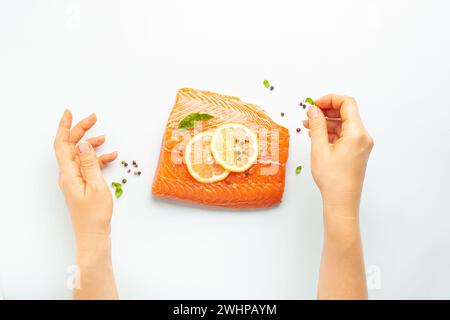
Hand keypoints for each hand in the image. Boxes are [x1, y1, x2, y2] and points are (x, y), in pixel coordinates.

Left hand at [54, 109, 117, 239]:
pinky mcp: (81, 184)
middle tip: (93, 118)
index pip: (62, 144)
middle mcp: (68, 174)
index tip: (70, 112)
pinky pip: (88, 165)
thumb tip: (83, 144)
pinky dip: (98, 158)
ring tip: (104, 137)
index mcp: (69, 173)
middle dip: (81, 130)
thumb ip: (90, 163)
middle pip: (70, 146)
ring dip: (91, 144)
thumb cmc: (95, 214)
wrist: (93, 235)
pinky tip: (111, 157)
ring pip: (80, 154)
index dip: (65, 126)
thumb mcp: (96, 185)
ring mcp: (74, 179)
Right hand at [304, 95, 371, 298]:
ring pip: (344, 124)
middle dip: (326, 110)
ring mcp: (361, 144)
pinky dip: (330, 132)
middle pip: (346, 112)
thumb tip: (313, 110)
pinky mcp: (356, 151)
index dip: (329, 99)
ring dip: (326, 122)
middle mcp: (363, 136)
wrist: (342, 202)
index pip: (347, 103)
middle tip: (308, 114)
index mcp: (357, 133)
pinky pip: (344, 135)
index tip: (314, 104)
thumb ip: (317, 126)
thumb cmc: (333, 180)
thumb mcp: (319, 149)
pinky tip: (316, 136)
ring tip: (308, 125)